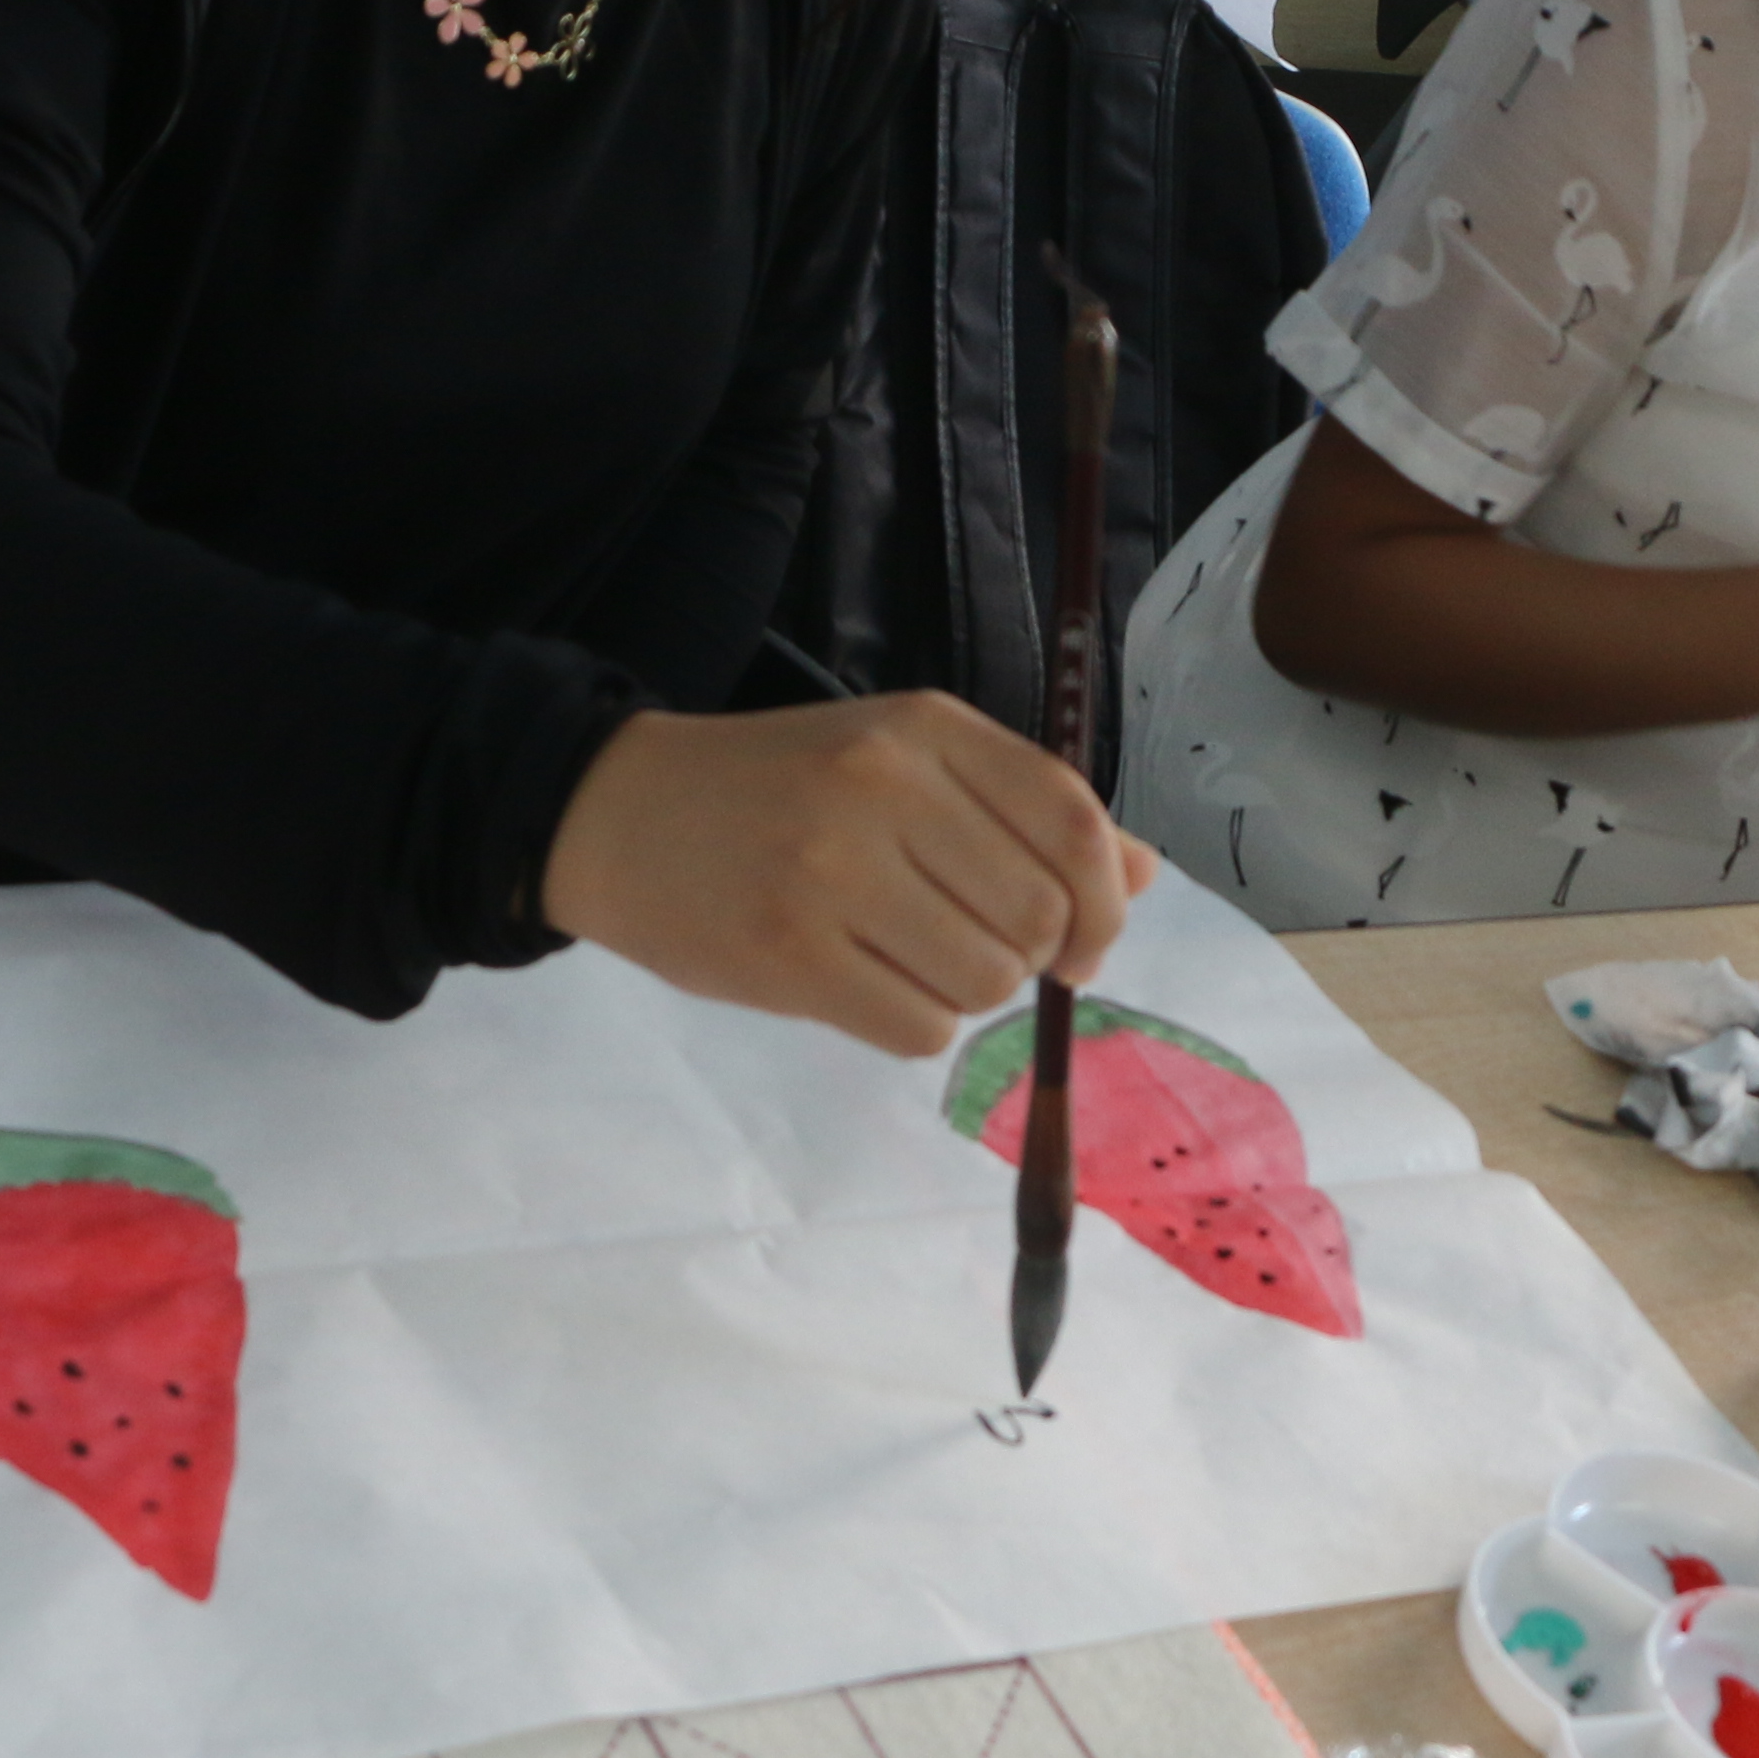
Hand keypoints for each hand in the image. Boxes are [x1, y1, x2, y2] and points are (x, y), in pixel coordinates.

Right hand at [538, 694, 1158, 1055]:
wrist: (617, 813)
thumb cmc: (776, 788)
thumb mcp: (900, 760)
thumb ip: (1020, 809)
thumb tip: (1141, 874)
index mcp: (924, 728)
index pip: (1070, 819)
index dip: (1104, 898)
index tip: (1085, 942)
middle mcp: (885, 788)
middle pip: (1037, 913)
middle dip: (1032, 958)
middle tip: (981, 954)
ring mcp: (833, 872)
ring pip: (984, 980)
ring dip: (968, 993)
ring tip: (908, 960)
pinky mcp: (790, 955)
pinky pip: (918, 1029)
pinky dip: (914, 1026)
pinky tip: (867, 986)